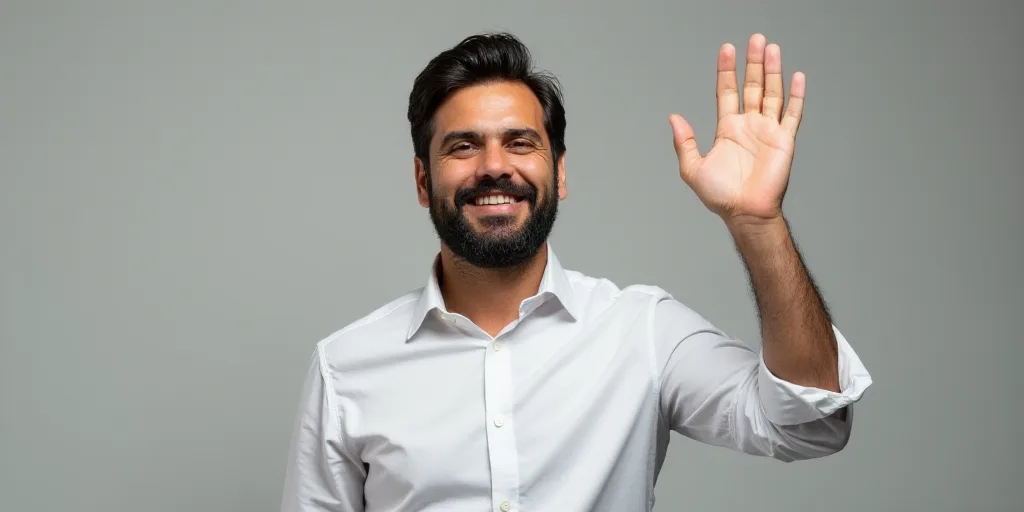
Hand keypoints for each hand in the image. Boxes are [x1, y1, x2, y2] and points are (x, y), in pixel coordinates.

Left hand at [669, 34, 804, 225]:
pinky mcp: (784, 140)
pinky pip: (792, 114)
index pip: (727, 91)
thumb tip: (673, 118)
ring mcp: (768, 131)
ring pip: (772, 93)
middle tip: (755, 39)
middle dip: (753, 63)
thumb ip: (685, 143)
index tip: (727, 48)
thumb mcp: (693, 168)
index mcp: (728, 129)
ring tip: (771, 48)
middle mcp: (749, 125)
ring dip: (772, 71)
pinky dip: (796, 95)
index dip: (727, 70)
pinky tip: (797, 76)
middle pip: (752, 86)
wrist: (745, 212)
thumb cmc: (720, 196)